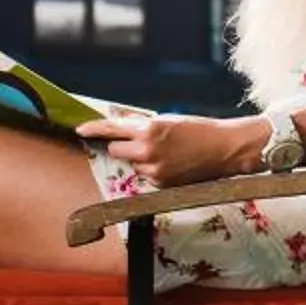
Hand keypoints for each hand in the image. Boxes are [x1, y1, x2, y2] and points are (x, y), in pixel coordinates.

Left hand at [73, 112, 260, 185]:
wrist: (226, 148)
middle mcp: (146, 151)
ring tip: (168, 153)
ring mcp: (153, 171)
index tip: (80, 129)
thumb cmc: (200, 129)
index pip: (112, 129)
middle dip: (125, 145)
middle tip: (144, 141)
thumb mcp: (168, 120)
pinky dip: (155, 170)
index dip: (93, 129)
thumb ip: (142, 124)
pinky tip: (173, 164)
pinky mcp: (161, 184)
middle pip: (117, 149)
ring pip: (134, 164)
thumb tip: (122, 124)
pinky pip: (147, 176)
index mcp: (148, 130)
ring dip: (142, 159)